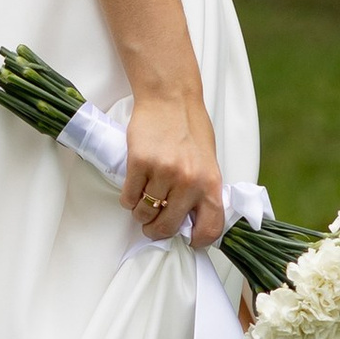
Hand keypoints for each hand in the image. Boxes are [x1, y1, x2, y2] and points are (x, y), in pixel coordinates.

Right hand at [124, 85, 222, 245]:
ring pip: (145, 213)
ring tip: (142, 204)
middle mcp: (188, 181)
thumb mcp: (208, 162)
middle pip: (168, 226)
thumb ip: (202, 190)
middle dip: (157, 230)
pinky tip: (133, 191)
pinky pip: (129, 197)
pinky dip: (128, 199)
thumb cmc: (190, 128)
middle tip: (152, 225)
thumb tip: (191, 218)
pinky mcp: (139, 163)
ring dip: (140, 213)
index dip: (198, 241)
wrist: (170, 98)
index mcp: (210, 183)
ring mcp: (163, 173)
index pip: (210, 228)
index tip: (188, 239)